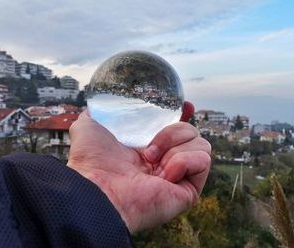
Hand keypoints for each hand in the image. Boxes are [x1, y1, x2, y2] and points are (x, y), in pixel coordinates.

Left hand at [67, 102, 210, 232]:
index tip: (185, 106)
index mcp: (149, 147)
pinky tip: (164, 175)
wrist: (98, 188)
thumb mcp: (90, 126)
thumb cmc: (92, 161)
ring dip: (174, 146)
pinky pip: (203, 160)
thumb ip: (99, 112)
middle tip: (147, 150)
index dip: (184, 114)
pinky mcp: (190, 190)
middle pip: (190, 131)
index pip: (177, 126)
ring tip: (152, 162)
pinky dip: (184, 161)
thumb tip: (102, 104)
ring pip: (201, 143)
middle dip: (171, 132)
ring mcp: (179, 176)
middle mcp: (166, 161)